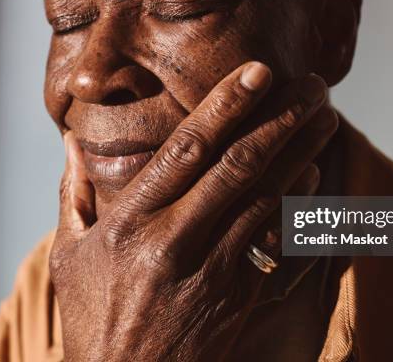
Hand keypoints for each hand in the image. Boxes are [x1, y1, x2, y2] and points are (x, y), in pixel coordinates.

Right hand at [50, 62, 338, 360]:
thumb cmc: (93, 320)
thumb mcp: (68, 257)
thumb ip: (73, 194)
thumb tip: (72, 143)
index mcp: (131, 224)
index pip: (186, 150)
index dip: (225, 107)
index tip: (258, 72)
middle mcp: (176, 241)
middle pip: (239, 167)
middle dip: (281, 120)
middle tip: (313, 85)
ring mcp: (213, 271)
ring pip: (267, 199)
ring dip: (301, 154)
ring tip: (324, 118)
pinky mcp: (238, 297)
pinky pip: (276, 242)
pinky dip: (297, 205)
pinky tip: (313, 176)